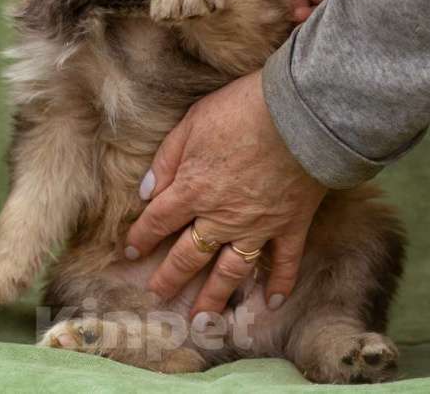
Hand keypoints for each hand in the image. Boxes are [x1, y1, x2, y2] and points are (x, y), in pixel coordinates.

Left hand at [124, 71, 326, 320]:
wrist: (299, 114)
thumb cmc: (242, 110)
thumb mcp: (192, 123)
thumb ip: (167, 159)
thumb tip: (145, 191)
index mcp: (192, 190)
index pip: (158, 221)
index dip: (141, 238)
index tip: (130, 253)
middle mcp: (220, 217)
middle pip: (188, 255)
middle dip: (170, 278)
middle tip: (157, 295)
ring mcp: (257, 226)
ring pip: (230, 270)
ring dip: (213, 296)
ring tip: (201, 319)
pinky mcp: (291, 226)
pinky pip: (283, 263)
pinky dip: (278, 284)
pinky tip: (269, 303)